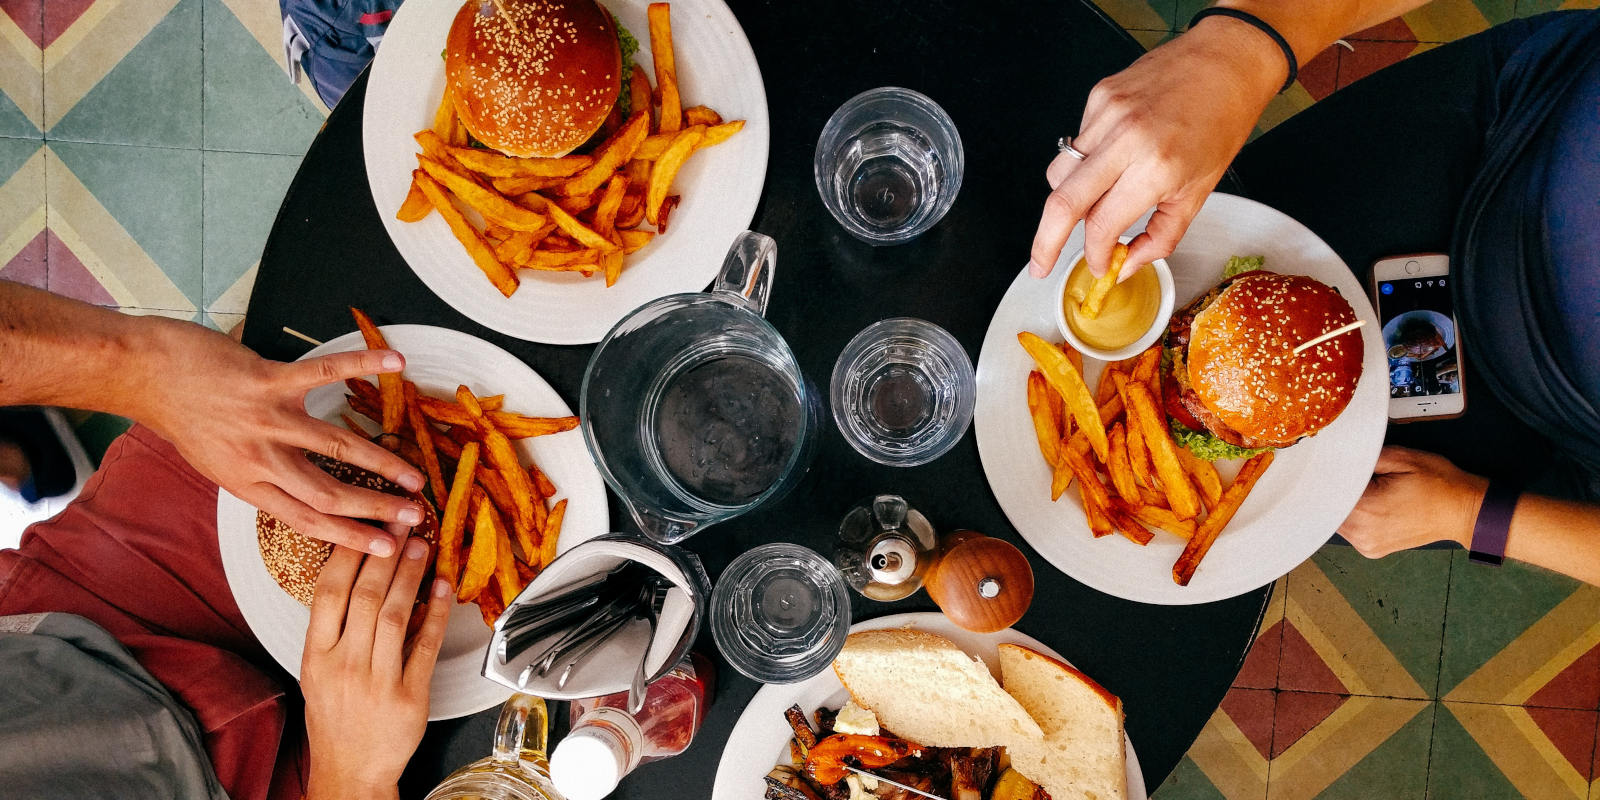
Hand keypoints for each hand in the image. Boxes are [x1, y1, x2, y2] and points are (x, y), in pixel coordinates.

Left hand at [131, 318, 424, 555]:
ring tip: (415, 475)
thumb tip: (298, 489)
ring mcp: (266, 419)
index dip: (351, 537)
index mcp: (248, 484)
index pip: (307, 519)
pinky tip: (395, 363)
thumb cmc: (182, 417)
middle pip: (329, 493)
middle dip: (377, 509)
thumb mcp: (216, 463)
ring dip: (382, 463)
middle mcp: (260, 458)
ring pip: (336, 447)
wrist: (145, 375)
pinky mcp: (269, 380)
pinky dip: (363, 364)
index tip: (386, 548)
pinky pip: (325, 373)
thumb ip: (259, 476)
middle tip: (415, 516)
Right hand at [302, 530, 450, 798]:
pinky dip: (436, 613)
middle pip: (365, 596)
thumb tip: (359, 577)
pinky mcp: (409, 696)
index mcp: (316, 656)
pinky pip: (426, 646)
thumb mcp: (317, 672)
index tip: (365, 524)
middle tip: (401, 521)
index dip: (349, 553)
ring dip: (411, 575)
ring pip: (396, 615)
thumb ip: (333, 629)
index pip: (328, 592)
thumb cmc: (335, 719)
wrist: (350, 771)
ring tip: (421, 545)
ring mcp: (377, 681)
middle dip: (385, 552)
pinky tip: (443, 588)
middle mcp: (344, 665)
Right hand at [1027, 18, 1283, 280]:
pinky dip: (1085, 163)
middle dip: (1044, 242)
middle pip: (1062, 202)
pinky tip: (1113, 157)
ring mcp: (1107, 113)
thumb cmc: (1221, 122)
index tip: (1098, 264)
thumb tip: (1127, 263)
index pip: (1102, 225)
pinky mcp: (1099, 96)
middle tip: (1040, 265)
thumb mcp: (1200, 192)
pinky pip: (1075, 143)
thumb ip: (1161, 236)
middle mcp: (1125, 139)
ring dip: (1067, 199)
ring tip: (1092, 203)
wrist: (1227, 61)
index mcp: (1156, 168)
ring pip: (1060, 173)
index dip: (1094, 254)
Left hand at [1339, 446, 1488, 556]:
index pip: (1324, 492)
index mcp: (1366, 510)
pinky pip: (1349, 529)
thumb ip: (1363, 458)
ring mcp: (1366, 545)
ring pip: (1335, 519)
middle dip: (1334, 489)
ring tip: (1366, 489)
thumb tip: (1338, 459)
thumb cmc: (1439, 485)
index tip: (1325, 465)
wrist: (1464, 511)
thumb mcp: (1401, 458)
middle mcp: (1362, 533)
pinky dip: (1352, 515)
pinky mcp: (1371, 549)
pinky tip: (1369, 503)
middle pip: (1326, 507)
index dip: (1324, 476)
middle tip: (1349, 473)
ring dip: (1343, 503)